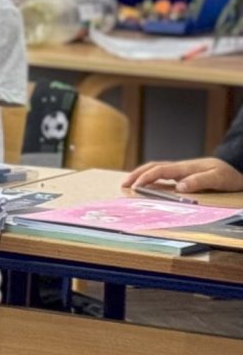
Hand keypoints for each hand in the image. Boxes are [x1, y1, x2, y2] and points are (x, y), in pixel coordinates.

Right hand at [127, 156, 242, 194]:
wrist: (239, 167)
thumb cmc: (230, 174)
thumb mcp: (218, 179)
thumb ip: (199, 182)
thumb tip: (179, 187)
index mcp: (186, 168)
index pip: (160, 170)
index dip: (145, 178)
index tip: (135, 187)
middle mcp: (181, 168)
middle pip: (153, 167)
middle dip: (136, 174)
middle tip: (123, 185)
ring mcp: (182, 170)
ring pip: (156, 169)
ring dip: (141, 175)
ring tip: (130, 184)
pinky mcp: (185, 175)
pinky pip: (163, 174)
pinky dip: (151, 178)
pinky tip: (148, 185)